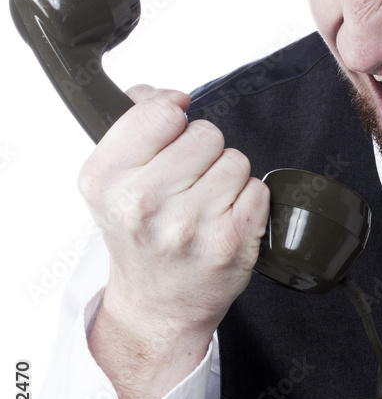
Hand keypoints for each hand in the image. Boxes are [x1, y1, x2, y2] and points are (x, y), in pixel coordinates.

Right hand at [78, 84, 270, 348]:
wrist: (156, 304)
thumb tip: (167, 94)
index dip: (172, 120)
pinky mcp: (228, 243)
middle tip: (186, 184)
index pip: (161, 112)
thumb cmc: (139, 234)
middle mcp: (142, 203)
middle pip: (206, 134)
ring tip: (204, 205)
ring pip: (235, 160)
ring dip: (226, 178)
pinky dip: (247, 202)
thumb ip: (135, 121)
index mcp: (106, 179)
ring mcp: (187, 225)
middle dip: (202, 152)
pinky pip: (258, 189)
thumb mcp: (112, 178)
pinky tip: (224, 221)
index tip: (169, 138)